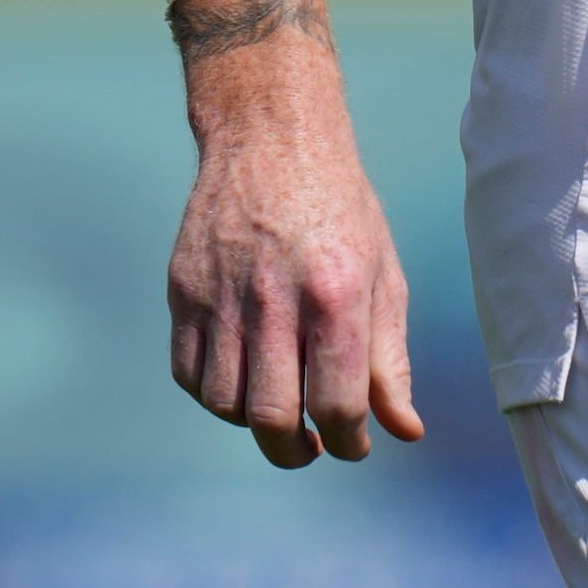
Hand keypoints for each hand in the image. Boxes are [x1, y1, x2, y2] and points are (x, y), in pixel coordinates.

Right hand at [165, 0, 423, 466]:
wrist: (271, 137)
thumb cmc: (341, 210)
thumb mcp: (383, 274)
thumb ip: (390, 359)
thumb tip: (404, 430)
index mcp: (336, 294)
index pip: (338, 404)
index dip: (349, 441)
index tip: (354, 444)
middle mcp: (274, 299)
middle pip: (272, 418)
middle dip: (295, 451)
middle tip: (311, 446)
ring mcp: (220, 296)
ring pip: (223, 403)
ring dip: (254, 423)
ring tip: (281, 408)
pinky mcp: (182, 291)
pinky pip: (187, 373)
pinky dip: (214, 394)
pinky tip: (243, 381)